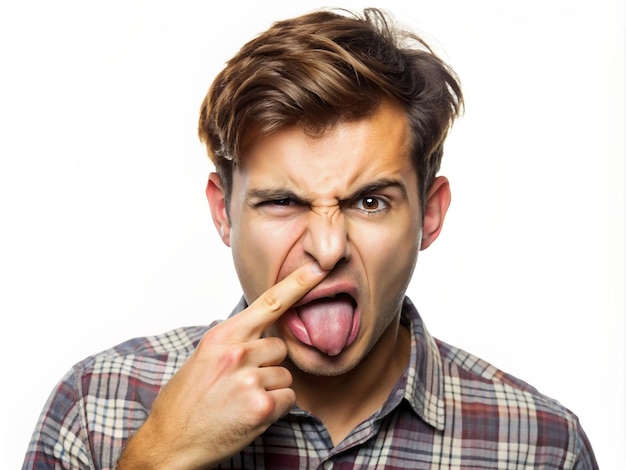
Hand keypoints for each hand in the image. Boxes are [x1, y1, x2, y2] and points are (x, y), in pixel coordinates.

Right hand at [117, 261, 327, 468]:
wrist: (169, 442)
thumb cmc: (185, 401)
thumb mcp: (204, 358)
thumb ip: (234, 341)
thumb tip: (262, 334)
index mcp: (222, 336)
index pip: (268, 303)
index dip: (297, 284)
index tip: (318, 267)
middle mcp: (237, 353)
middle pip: (280, 347)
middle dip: (269, 364)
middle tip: (241, 383)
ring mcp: (249, 379)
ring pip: (285, 375)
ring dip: (271, 389)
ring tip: (240, 401)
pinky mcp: (261, 406)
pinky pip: (288, 398)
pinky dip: (275, 409)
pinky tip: (249, 415)